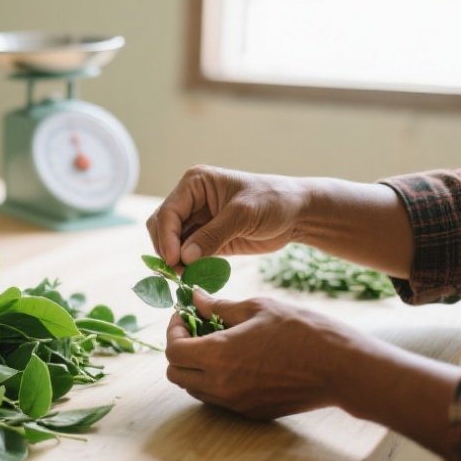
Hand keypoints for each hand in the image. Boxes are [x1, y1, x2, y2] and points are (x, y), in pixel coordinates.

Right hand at [146, 165, 307, 268]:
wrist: (298, 214)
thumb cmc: (273, 202)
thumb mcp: (243, 215)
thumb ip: (212, 235)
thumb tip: (184, 257)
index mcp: (195, 183)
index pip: (169, 211)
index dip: (166, 237)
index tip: (174, 260)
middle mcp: (191, 199)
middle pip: (162, 227)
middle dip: (167, 249)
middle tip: (177, 272)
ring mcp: (197, 219)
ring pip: (172, 242)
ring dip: (176, 260)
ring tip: (186, 276)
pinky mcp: (206, 238)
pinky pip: (188, 253)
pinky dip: (188, 265)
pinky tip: (194, 276)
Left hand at [164, 289, 367, 419]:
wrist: (341, 367)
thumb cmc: (302, 331)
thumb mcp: (258, 308)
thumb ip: (219, 307)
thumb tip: (195, 298)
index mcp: (218, 355)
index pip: (173, 350)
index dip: (173, 330)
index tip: (184, 315)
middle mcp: (221, 385)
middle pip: (176, 374)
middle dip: (179, 351)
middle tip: (195, 330)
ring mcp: (236, 403)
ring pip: (194, 389)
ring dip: (195, 368)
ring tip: (216, 345)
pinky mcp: (251, 412)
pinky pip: (217, 399)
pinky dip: (214, 382)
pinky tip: (235, 362)